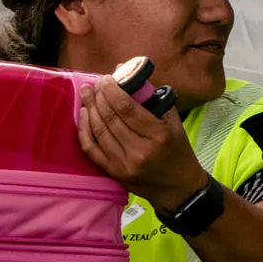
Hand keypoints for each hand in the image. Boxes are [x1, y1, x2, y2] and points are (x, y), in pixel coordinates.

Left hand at [77, 76, 206, 211]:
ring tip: (86, 94)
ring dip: (90, 109)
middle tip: (94, 84)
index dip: (112, 91)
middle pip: (110, 118)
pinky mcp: (114, 173)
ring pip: (99, 131)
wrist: (178, 188)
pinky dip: (84, 130)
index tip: (106, 79)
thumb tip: (126, 73)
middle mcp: (139, 150)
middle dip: (98, 97)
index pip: (127, 108)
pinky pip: (91, 149)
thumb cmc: (178, 151)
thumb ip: (152, 98)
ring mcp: (124, 164)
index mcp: (158, 135)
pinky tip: (84, 115)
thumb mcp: (173, 122)